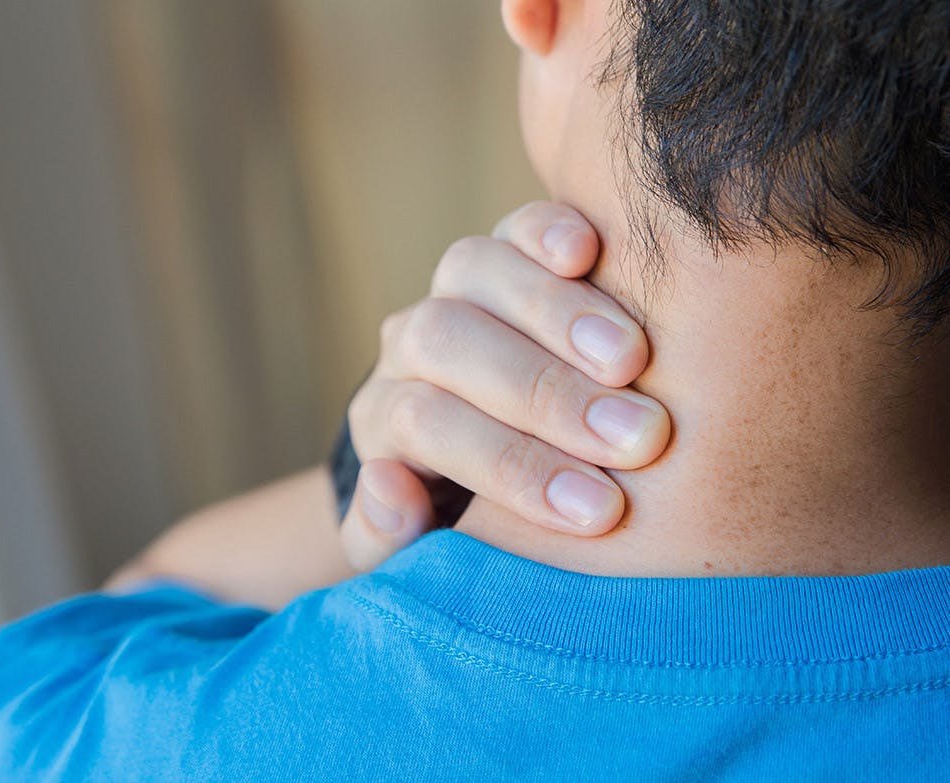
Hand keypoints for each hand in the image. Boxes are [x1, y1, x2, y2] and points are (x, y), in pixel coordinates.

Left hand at [341, 201, 669, 570]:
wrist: (483, 449)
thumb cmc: (467, 511)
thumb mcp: (420, 547)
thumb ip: (386, 538)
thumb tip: (389, 482)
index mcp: (384, 419)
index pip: (426, 425)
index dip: (512, 466)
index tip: (600, 511)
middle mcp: (410, 345)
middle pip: (449, 343)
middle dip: (547, 394)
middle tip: (638, 439)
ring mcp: (455, 288)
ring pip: (476, 271)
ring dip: (557, 314)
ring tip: (633, 362)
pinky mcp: (506, 250)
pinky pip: (516, 226)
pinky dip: (549, 231)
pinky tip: (592, 253)